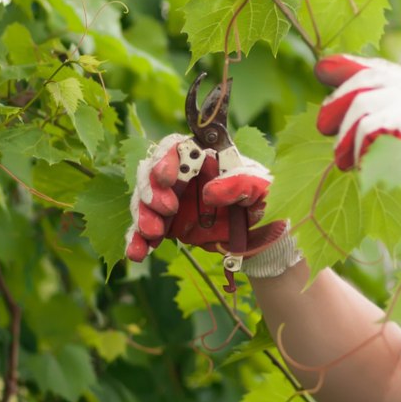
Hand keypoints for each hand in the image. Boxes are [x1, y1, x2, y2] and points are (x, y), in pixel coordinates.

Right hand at [125, 134, 298, 276]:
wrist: (264, 236)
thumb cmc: (264, 200)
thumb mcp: (262, 188)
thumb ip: (240, 184)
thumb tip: (210, 191)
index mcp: (204, 159)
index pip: (176, 148)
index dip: (166, 159)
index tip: (168, 178)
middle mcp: (183, 176)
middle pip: (153, 174)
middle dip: (152, 191)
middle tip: (166, 209)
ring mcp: (173, 200)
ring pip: (145, 202)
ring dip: (143, 216)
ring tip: (153, 233)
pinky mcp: (169, 225)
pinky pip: (145, 231)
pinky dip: (137, 241)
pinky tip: (137, 253)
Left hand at [314, 55, 400, 169]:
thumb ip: (386, 121)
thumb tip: (339, 115)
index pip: (382, 68)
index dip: (349, 66)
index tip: (322, 69)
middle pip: (368, 79)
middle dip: (338, 100)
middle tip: (323, 126)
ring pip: (363, 102)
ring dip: (345, 133)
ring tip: (341, 158)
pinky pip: (370, 124)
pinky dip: (356, 144)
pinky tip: (356, 162)